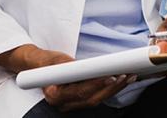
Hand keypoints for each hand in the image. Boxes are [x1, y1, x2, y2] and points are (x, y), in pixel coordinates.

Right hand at [0, 44, 135, 111]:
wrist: (38, 68)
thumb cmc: (47, 63)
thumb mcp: (56, 60)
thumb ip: (68, 66)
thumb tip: (85, 68)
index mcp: (54, 94)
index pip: (79, 92)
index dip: (96, 86)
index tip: (109, 77)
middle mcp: (63, 104)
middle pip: (92, 99)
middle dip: (111, 88)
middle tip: (125, 75)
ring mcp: (72, 105)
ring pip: (97, 100)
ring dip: (114, 89)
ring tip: (129, 76)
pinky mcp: (80, 102)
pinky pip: (97, 97)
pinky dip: (110, 89)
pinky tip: (122, 80)